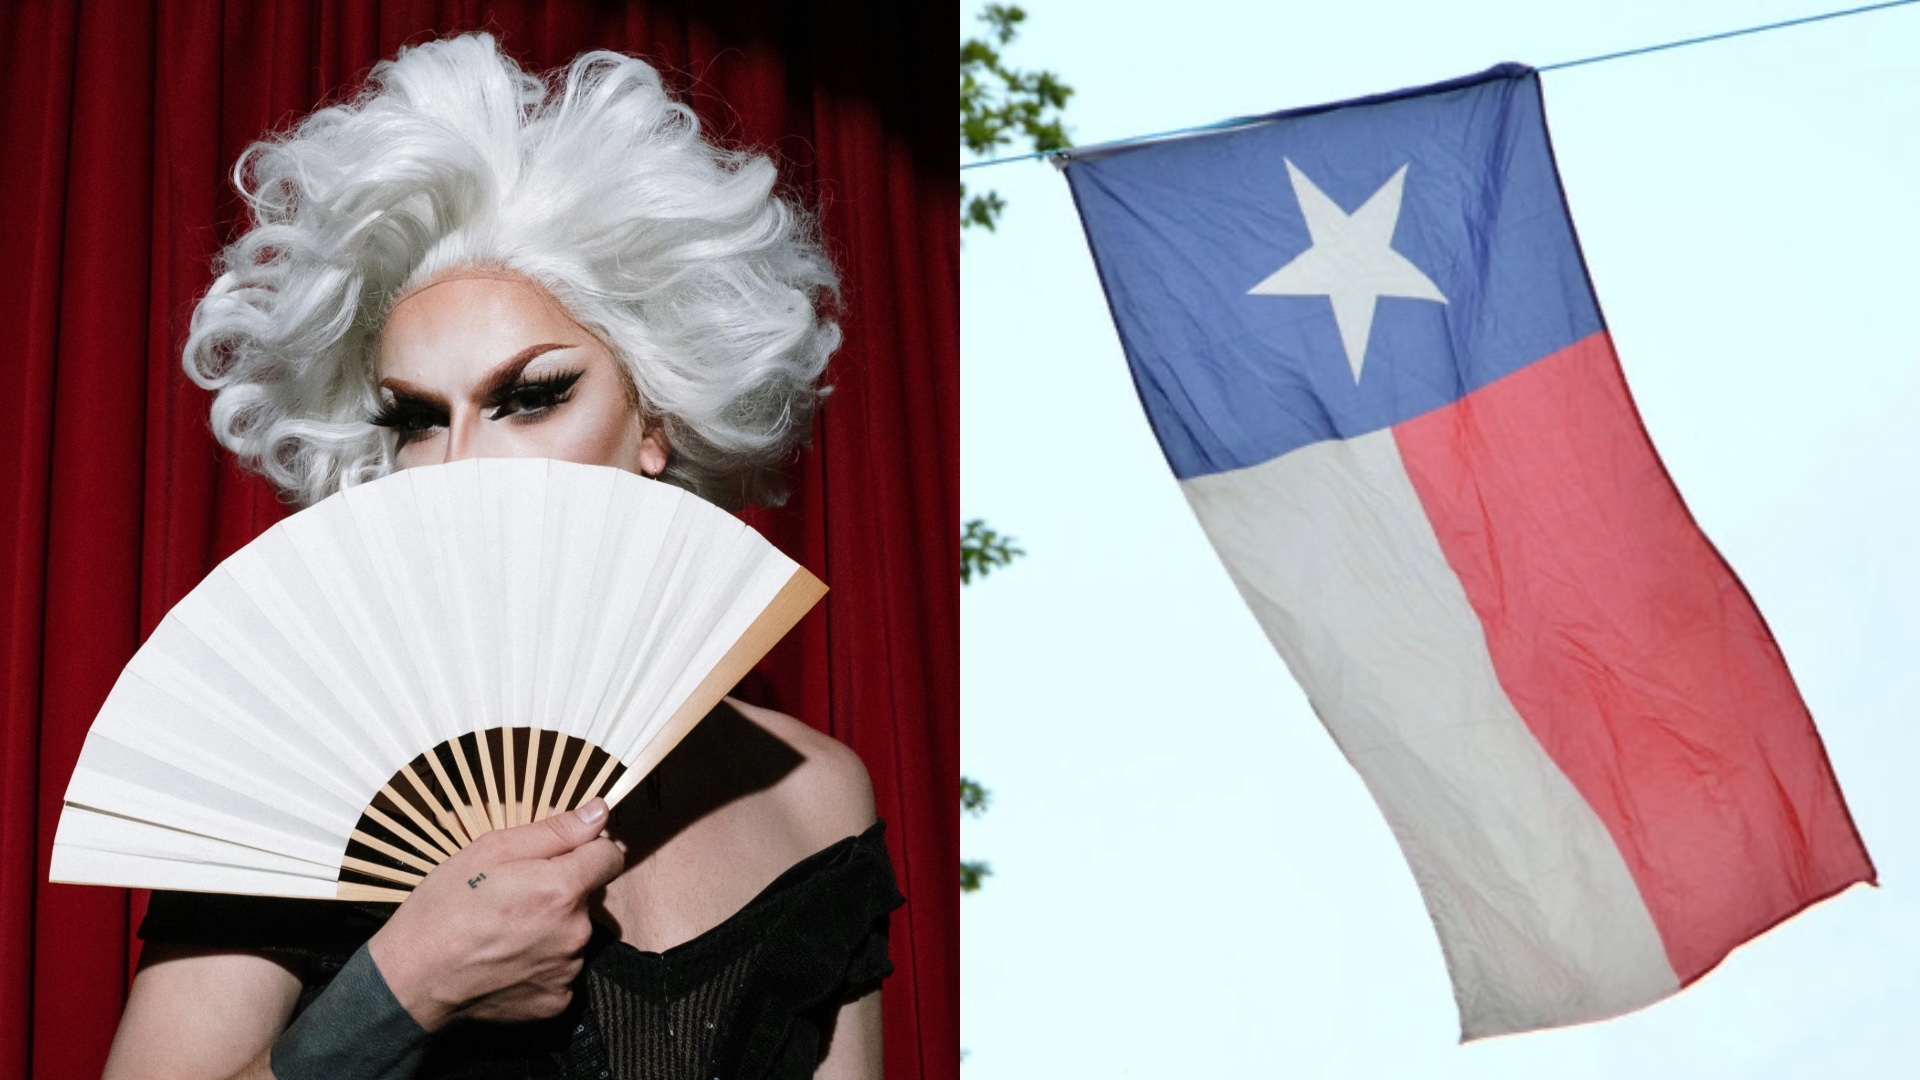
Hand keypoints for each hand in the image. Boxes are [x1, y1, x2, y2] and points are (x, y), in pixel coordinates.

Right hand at [367, 799, 626, 1030]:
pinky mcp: (556, 1001)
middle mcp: (575, 931)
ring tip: (506, 930)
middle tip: (515, 896)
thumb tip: (600, 812)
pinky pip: (561, 970)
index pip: (611, 856)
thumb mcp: (490, 850)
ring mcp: (567, 970)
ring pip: (574, 934)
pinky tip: (509, 959)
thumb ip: (555, 831)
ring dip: (552, 928)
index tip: (567, 853)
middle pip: (588, 897)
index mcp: (562, 888)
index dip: (591, 848)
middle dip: (562, 890)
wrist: (412, 980)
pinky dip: (542, 963)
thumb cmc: (444, 909)